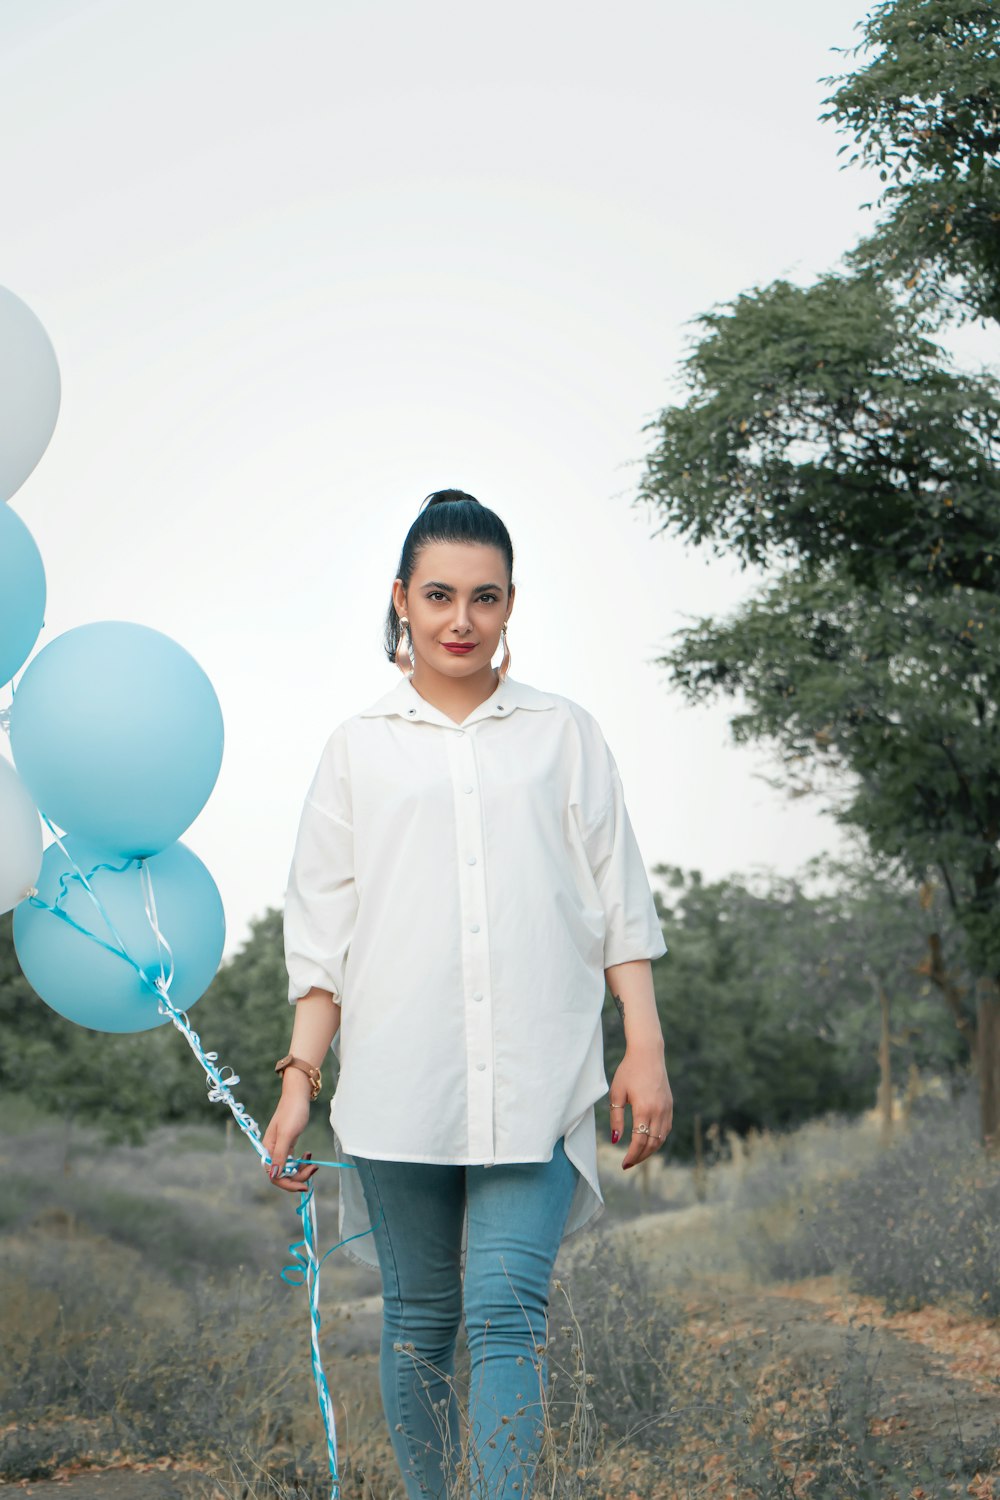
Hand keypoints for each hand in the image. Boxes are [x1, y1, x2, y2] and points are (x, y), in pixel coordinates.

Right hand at [262, 1076, 318, 1192]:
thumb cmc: (292, 1112)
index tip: (304, 1185)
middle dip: (298, 1177)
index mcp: (268, 1150)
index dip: (288, 1184)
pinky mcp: (288, 1145)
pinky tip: (309, 1154)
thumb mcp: (287, 1134)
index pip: (274, 1175)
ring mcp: (280, 1148)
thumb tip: (274, 1174)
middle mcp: (272, 1151)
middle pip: (282, 1174)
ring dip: (302, 1170)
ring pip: (289, 1169)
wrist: (298, 1096)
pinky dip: (302, 1161)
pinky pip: (293, 1161)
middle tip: (314, 1168)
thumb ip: (280, 1155)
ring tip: (313, 1162)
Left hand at [608, 1047, 672, 1169]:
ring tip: (637, 1156)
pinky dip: (658, 1139)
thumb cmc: (628, 1071)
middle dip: (640, 1157)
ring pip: (661, 1139)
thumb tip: (616, 1140)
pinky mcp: (670, 1105)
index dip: (632, 1156)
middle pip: (652, 1144)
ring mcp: (667, 1109)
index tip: (623, 1164)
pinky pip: (666, 1129)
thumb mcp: (617, 1093)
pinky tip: (649, 1141)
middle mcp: (659, 1112)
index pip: (639, 1141)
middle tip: (628, 1164)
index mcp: (644, 1109)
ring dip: (650, 1150)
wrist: (648, 1054)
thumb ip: (616, 1118)